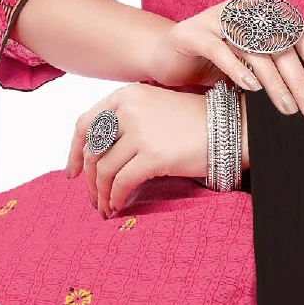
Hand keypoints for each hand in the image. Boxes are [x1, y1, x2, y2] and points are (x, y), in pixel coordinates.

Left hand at [67, 83, 234, 216]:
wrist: (230, 128)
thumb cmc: (195, 122)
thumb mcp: (156, 109)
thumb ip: (127, 122)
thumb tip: (99, 154)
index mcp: (126, 95)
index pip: (85, 124)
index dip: (73, 151)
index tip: (72, 173)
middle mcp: (129, 110)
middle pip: (92, 151)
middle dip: (88, 180)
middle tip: (93, 199)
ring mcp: (140, 132)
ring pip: (103, 170)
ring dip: (100, 194)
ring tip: (105, 209)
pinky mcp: (153, 155)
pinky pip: (121, 182)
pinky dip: (115, 198)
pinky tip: (117, 207)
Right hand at [140, 0, 303, 121]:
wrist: (166, 55)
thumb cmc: (214, 62)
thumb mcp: (249, 65)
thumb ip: (276, 70)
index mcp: (262, 14)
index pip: (300, 33)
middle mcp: (243, 11)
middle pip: (281, 46)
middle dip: (300, 81)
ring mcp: (216, 18)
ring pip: (255, 51)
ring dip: (274, 82)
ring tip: (287, 108)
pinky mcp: (193, 32)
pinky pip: (220, 49)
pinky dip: (237, 69)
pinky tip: (251, 88)